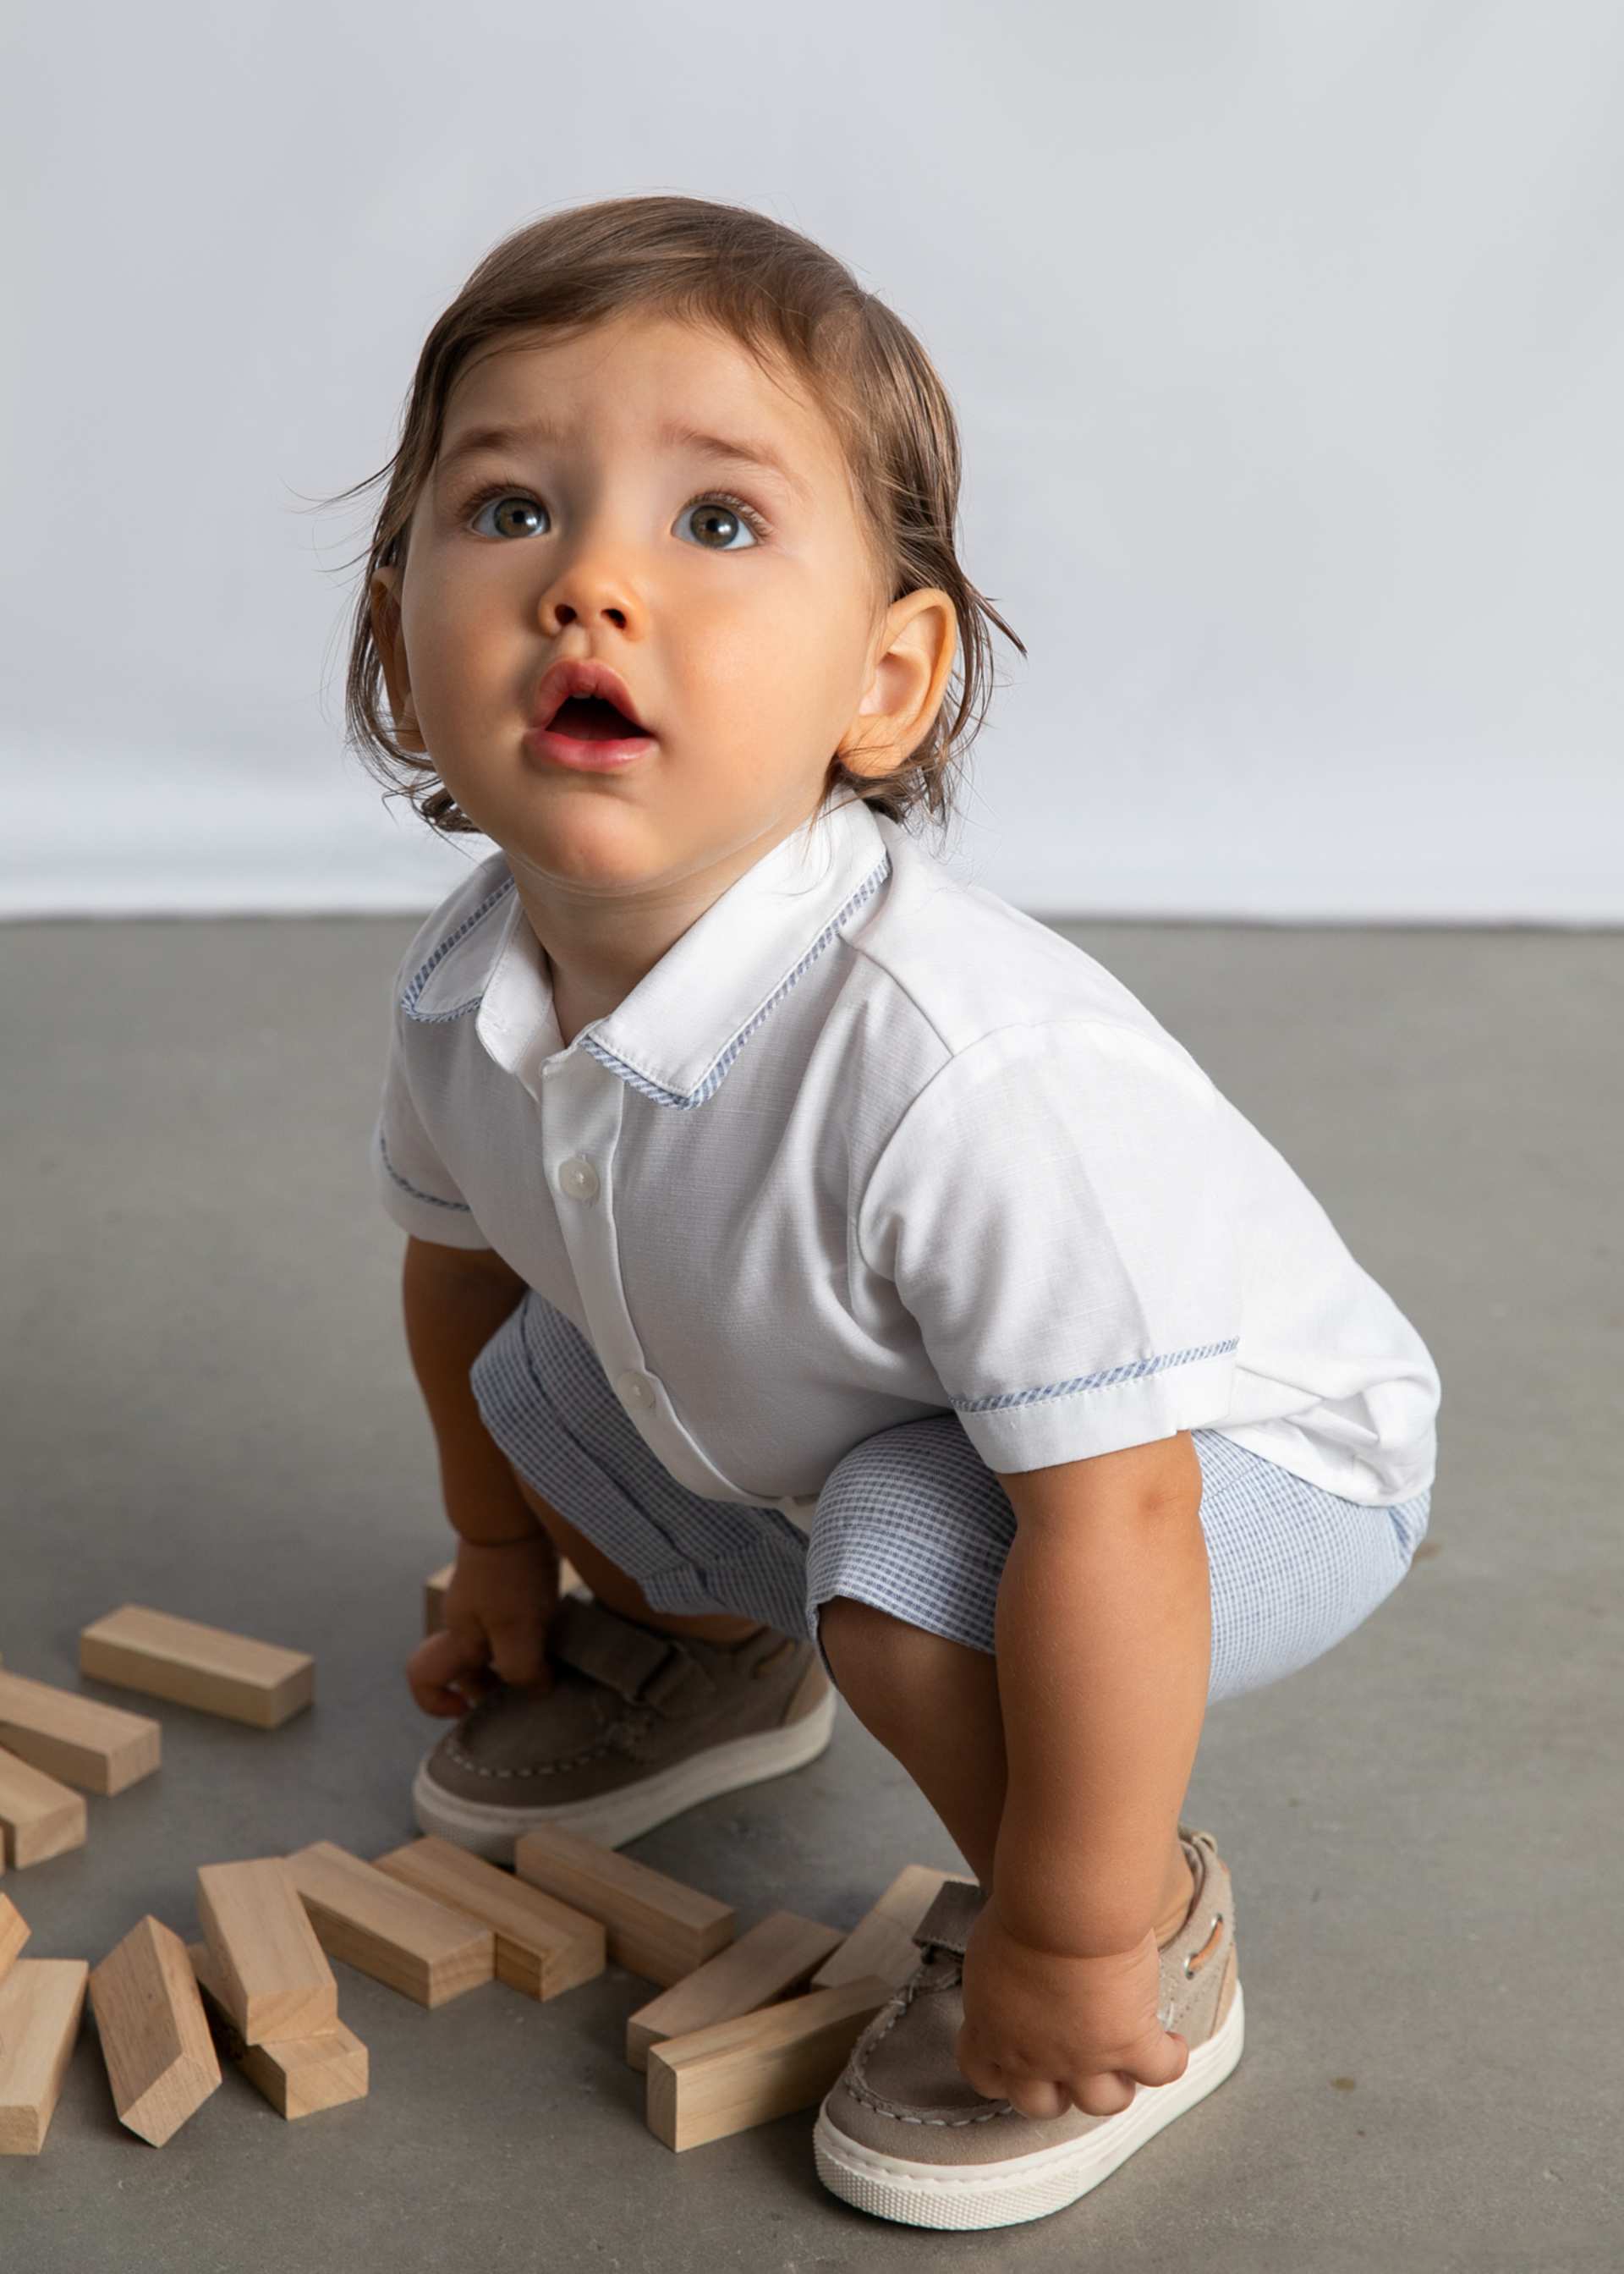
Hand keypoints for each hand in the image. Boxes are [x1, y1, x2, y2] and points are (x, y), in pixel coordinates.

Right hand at [405, 1533, 560, 1715]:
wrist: (519, 1509)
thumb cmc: (512, 1573)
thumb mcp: (516, 1629)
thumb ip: (520, 1669)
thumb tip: (536, 1691)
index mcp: (458, 1636)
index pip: (423, 1679)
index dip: (438, 1704)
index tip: (472, 1708)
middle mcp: (465, 1621)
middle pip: (470, 1669)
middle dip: (499, 1685)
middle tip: (533, 1686)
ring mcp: (485, 1599)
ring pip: (496, 1645)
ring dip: (523, 1657)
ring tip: (554, 1657)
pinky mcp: (508, 1582)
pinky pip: (515, 1621)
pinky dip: (534, 1633)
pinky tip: (560, 1629)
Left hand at [955, 1898, 1187, 2119]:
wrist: (1065, 1907)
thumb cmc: (1020, 1909)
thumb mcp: (990, 1948)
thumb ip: (999, 1981)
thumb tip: (1010, 1974)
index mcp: (991, 2029)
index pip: (986, 2078)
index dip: (1005, 2075)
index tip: (1020, 2060)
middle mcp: (1034, 2056)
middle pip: (1042, 2105)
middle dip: (1059, 2092)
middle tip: (1073, 2063)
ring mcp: (1084, 2058)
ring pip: (1104, 2101)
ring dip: (1115, 2085)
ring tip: (1126, 2061)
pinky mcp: (1130, 2043)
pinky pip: (1160, 2070)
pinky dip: (1170, 2059)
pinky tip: (1172, 2043)